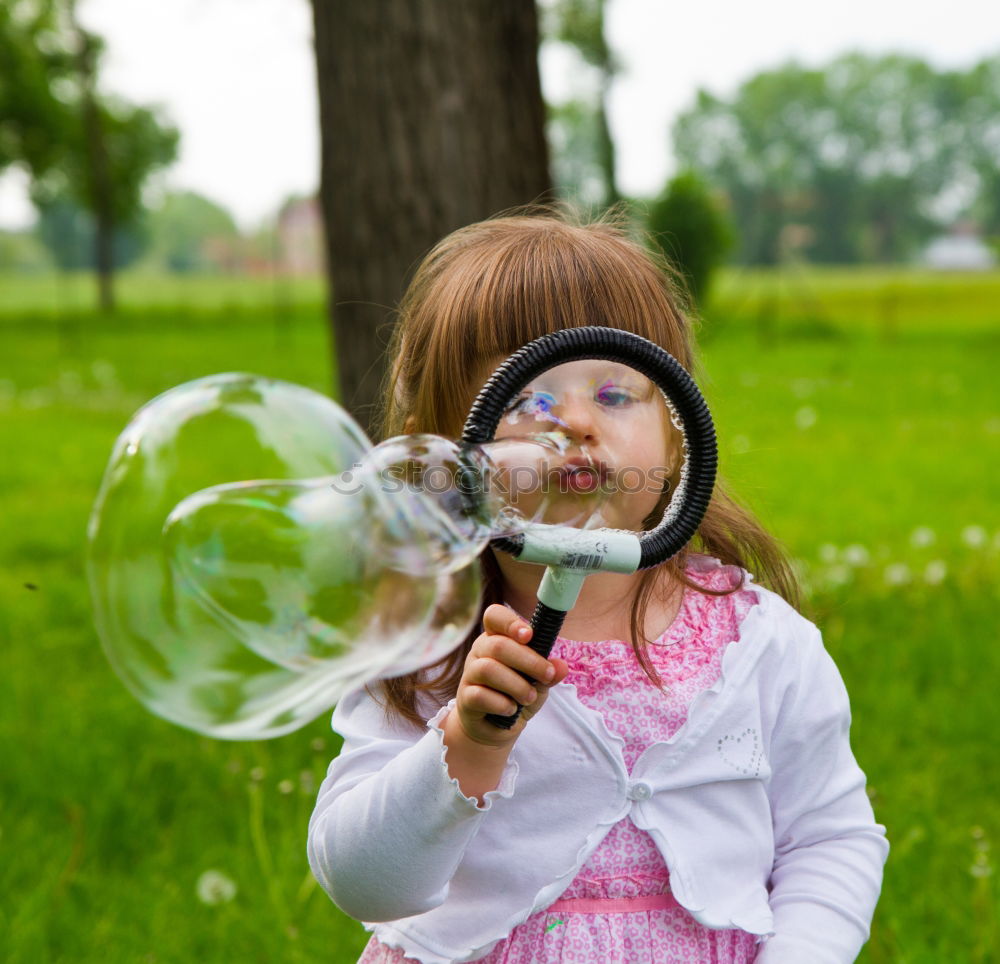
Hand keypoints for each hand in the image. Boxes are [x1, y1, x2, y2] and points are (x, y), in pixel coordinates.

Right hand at [452, 604, 568, 748]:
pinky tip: (511, 709)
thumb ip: (549, 672)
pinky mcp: (465, 698)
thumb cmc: (517, 694)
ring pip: (488, 670)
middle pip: (497, 646)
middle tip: (546, 675)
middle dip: (528, 661)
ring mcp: (469, 674)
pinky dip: (501, 704)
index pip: (494, 616)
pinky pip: (480, 695)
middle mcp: (480, 651)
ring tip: (529, 697)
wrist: (495, 727)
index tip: (529, 635)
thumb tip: (561, 667)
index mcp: (497, 638)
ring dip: (516, 685)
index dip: (510, 622)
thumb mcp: (539, 682)